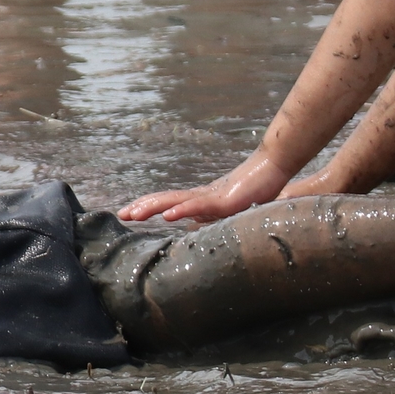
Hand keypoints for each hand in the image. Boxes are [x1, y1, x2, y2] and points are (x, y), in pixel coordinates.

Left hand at [120, 152, 294, 224]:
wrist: (272, 167)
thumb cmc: (254, 188)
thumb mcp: (228, 208)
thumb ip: (210, 216)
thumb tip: (192, 226)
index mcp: (200, 199)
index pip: (168, 202)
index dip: (148, 206)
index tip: (128, 213)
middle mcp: (201, 196)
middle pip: (166, 200)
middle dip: (142, 207)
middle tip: (121, 214)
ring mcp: (211, 197)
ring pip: (176, 201)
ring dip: (153, 208)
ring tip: (134, 214)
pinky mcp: (224, 200)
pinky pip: (200, 206)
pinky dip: (182, 210)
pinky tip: (168, 215)